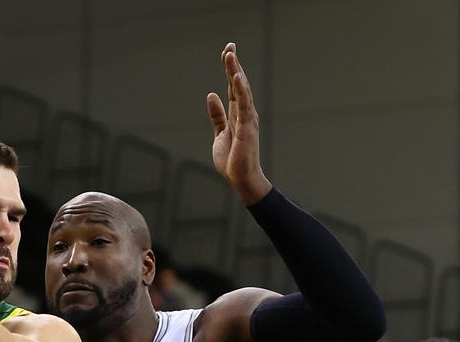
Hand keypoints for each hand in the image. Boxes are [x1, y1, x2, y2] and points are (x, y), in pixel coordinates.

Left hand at [206, 42, 271, 203]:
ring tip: (230, 55)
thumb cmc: (232, 159)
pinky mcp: (247, 128)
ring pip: (241, 91)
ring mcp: (247, 119)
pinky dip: (241, 91)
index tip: (228, 51)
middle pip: (237, 84)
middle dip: (233, 65)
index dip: (230, 69)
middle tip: (229, 45)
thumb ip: (217, 116)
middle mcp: (245, 113)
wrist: (241, 179)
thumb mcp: (219, 134)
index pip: (232, 87)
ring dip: (236, 73)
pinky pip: (244, 105)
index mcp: (238, 114)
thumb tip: (211, 95)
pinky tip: (236, 77)